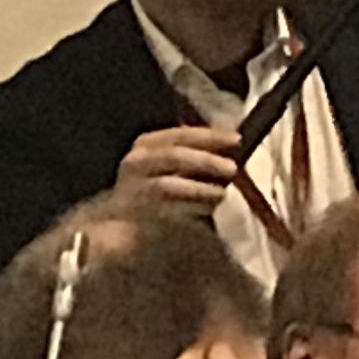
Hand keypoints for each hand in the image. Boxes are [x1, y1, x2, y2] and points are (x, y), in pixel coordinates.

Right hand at [110, 123, 248, 217]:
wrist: (121, 223)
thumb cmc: (154, 190)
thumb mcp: (169, 163)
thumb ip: (195, 153)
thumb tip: (233, 144)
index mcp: (147, 143)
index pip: (181, 134)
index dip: (210, 135)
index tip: (236, 139)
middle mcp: (137, 162)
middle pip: (174, 155)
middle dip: (206, 161)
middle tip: (232, 168)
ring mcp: (135, 188)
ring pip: (169, 185)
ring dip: (200, 189)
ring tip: (220, 194)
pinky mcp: (137, 214)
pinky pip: (167, 210)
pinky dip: (189, 209)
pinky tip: (206, 211)